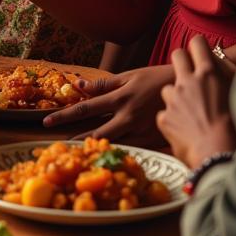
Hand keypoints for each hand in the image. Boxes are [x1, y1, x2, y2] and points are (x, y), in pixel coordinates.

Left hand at [42, 63, 175, 144]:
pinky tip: (108, 159)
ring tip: (78, 155)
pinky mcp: (154, 141)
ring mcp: (142, 131)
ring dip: (95, 149)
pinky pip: (133, 151)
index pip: (85, 108)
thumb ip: (102, 84)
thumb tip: (77, 84)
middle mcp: (128, 116)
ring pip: (114, 145)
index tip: (46, 122)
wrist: (188, 88)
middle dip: (77, 139)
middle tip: (59, 147)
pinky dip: (118, 154)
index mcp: (119, 98)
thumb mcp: (128, 76)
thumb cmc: (155, 79)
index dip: (64, 115)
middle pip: (96, 132)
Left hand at [157, 36, 235, 167]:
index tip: (199, 50)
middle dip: (181, 60)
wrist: (220, 155)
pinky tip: (185, 131)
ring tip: (191, 114)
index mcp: (208, 74)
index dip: (198, 45)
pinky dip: (173, 120)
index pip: (197, 44)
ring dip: (176, 97)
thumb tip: (217, 58)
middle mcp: (187, 82)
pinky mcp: (163, 117)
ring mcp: (173, 99)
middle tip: (189, 72)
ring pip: (168, 88)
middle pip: (177, 56)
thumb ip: (227, 72)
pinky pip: (166, 113)